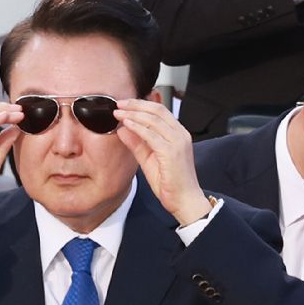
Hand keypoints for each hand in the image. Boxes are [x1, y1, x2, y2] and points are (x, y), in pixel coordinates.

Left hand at [114, 99, 211, 225]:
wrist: (184, 201)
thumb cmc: (170, 183)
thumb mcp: (149, 160)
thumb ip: (137, 144)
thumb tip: (123, 129)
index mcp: (177, 134)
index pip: (159, 111)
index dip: (140, 105)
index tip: (124, 104)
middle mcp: (180, 134)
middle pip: (157, 110)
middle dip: (135, 104)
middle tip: (118, 103)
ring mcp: (178, 142)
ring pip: (154, 119)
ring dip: (133, 113)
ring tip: (118, 112)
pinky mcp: (172, 152)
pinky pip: (152, 135)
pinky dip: (138, 127)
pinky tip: (126, 124)